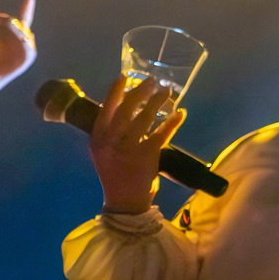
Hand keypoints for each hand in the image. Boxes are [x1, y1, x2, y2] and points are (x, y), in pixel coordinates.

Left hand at [0, 0, 37, 90]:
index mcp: (14, 35)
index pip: (22, 18)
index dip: (27, 7)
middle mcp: (23, 42)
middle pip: (21, 23)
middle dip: (10, 21)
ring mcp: (26, 50)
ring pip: (24, 32)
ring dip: (14, 29)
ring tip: (4, 29)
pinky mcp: (27, 59)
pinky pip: (27, 45)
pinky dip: (19, 39)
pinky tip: (12, 36)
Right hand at [89, 75, 187, 215]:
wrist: (124, 203)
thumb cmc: (115, 173)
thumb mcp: (104, 152)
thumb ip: (110, 132)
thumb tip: (124, 105)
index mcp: (98, 140)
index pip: (105, 110)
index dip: (115, 92)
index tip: (124, 76)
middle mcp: (110, 143)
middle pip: (125, 110)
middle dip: (139, 92)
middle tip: (152, 81)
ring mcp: (128, 150)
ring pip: (144, 119)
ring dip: (156, 102)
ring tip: (167, 92)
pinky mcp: (146, 157)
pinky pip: (161, 134)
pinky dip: (172, 122)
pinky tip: (180, 114)